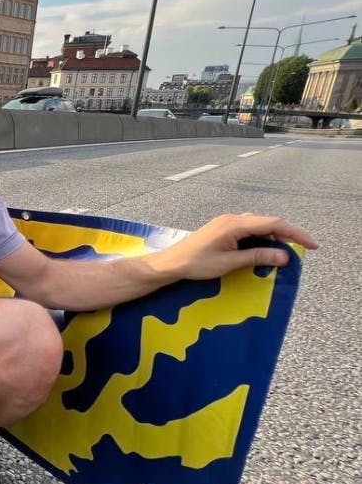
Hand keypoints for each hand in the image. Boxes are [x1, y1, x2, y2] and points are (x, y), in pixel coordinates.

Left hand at [154, 213, 317, 279]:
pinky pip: (247, 230)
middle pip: (267, 223)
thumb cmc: (197, 264)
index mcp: (235, 224)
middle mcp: (232, 219)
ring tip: (281, 254)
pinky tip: (262, 251)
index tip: (312, 245)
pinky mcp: (222, 229)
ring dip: (272, 238)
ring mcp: (226, 222)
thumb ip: (257, 257)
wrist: (170, 263)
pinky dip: (259, 239)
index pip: (274, 224)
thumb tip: (285, 256)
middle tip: (300, 252)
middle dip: (286, 236)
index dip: (295, 233)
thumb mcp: (230, 263)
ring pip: (258, 226)